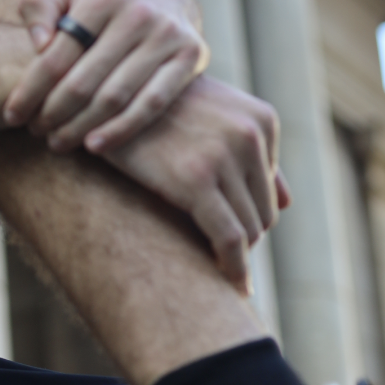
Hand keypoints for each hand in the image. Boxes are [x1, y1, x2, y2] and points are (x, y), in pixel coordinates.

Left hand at [3, 0, 208, 152]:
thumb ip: (37, 8)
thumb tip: (38, 44)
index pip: (57, 54)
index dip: (30, 89)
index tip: (11, 115)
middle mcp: (138, 13)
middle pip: (85, 80)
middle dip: (53, 112)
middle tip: (35, 132)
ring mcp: (167, 36)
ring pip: (116, 97)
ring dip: (81, 127)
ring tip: (57, 142)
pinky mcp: (191, 57)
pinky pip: (152, 104)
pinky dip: (121, 130)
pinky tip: (94, 146)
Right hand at [102, 75, 288, 292]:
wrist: (97, 100)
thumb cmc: (150, 111)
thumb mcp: (207, 115)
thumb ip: (250, 153)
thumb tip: (288, 202)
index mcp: (260, 118)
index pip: (269, 186)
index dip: (246, 210)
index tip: (224, 228)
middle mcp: (248, 133)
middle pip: (264, 210)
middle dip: (241, 233)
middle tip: (213, 251)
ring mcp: (221, 155)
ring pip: (250, 229)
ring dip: (234, 252)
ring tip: (211, 264)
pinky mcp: (194, 180)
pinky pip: (229, 239)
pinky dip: (234, 268)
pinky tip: (232, 284)